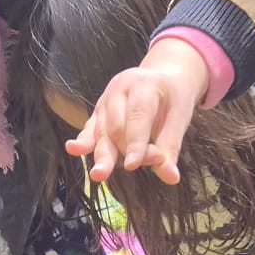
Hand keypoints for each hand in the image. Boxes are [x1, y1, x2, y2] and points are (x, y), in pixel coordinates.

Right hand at [66, 38, 209, 185]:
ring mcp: (106, 99)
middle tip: (114, 173)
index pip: (138, 116)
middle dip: (117, 151)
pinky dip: (84, 141)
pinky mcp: (98, 111)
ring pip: (101, 130)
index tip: (132, 165)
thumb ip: (171, 147)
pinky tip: (73, 149)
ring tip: (98, 175)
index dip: (135, 142)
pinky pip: (90, 128)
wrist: (162, 77)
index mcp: (144, 85)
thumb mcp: (180, 118)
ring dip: (102, 154)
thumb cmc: (173, 98)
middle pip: (115, 125)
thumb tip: (171, 178)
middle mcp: (120, 89)